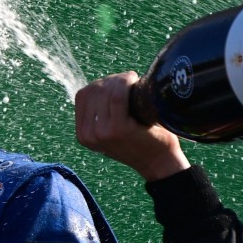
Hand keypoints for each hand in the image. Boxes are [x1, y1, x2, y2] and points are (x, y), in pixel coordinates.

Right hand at [75, 72, 190, 181]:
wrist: (159, 163)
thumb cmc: (140, 141)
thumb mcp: (112, 132)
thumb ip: (102, 115)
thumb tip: (104, 83)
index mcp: (83, 134)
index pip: (83, 96)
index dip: (100, 83)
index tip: (119, 82)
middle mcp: (88, 134)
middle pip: (94, 90)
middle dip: (112, 80)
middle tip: (130, 80)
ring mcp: (102, 132)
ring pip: (105, 91)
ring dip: (120, 80)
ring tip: (134, 82)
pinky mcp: (118, 129)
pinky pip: (118, 97)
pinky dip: (126, 84)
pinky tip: (136, 82)